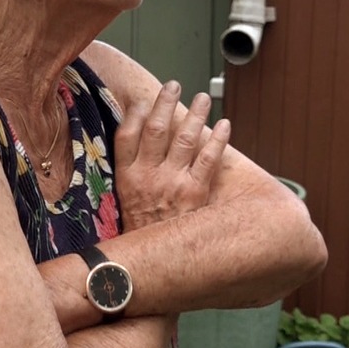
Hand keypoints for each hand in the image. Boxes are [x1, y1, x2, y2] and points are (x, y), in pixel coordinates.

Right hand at [113, 81, 229, 230]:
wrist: (155, 262)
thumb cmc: (142, 232)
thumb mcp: (124, 202)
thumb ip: (130, 174)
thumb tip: (136, 146)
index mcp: (126, 177)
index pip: (126, 136)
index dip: (134, 114)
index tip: (141, 100)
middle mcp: (148, 176)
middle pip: (156, 129)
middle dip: (165, 103)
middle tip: (174, 85)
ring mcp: (172, 182)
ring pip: (184, 138)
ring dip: (195, 114)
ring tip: (202, 98)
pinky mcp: (195, 191)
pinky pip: (209, 158)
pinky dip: (217, 139)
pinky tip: (224, 125)